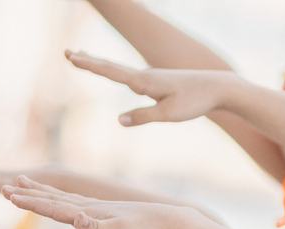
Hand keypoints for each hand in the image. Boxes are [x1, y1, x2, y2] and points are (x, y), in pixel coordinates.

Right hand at [1, 176, 189, 228]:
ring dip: (41, 192)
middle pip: (52, 199)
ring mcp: (97, 209)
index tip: (6, 194)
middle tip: (2, 188)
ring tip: (23, 183)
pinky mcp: (106, 214)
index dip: (29, 202)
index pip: (52, 207)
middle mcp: (89, 208)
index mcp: (88, 213)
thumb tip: (77, 222)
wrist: (170, 222)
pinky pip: (75, 205)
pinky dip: (61, 201)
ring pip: (62, 199)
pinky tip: (62, 203)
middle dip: (27, 195)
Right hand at [66, 50, 239, 125]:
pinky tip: (119, 75)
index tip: (71, 56)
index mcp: (144, 81)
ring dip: (100, 63)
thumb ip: (142, 117)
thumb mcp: (168, 115)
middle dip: (88, 60)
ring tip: (82, 56)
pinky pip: (133, 76)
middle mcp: (145, 75)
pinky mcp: (159, 81)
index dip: (90, 65)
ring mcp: (152, 77)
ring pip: (120, 70)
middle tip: (67, 52)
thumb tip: (118, 120)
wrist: (218, 87)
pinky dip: (118, 72)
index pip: (111, 72)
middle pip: (111, 67)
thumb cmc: (195, 102)